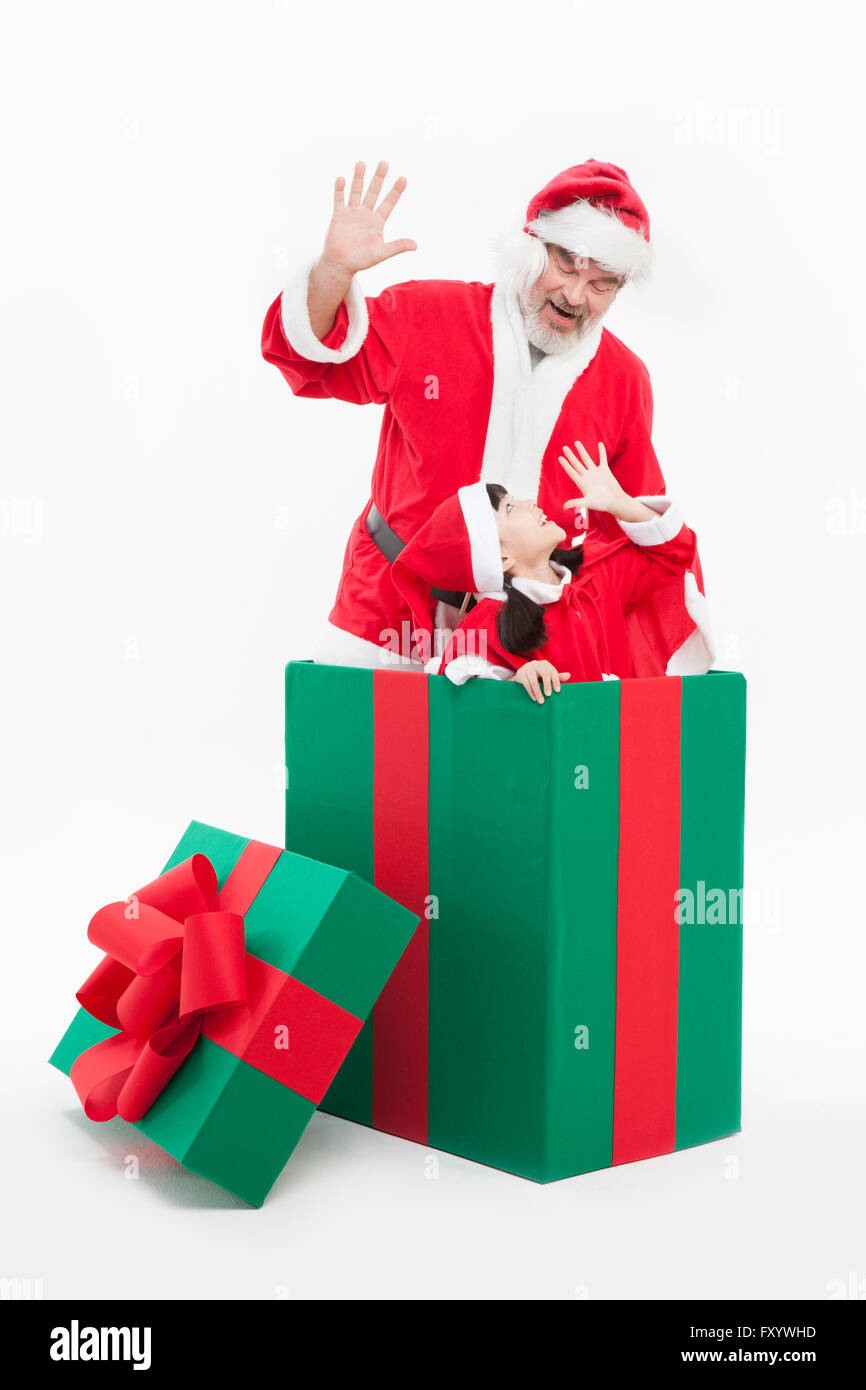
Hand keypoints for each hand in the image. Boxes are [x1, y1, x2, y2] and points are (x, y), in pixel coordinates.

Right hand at [321, 160, 417, 276]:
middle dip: (379, 178)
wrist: (340, 265)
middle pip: (373, 192)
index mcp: (377, 222)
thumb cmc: (361, 260)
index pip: (389, 203)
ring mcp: (352, 213)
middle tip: (384, 163)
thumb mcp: (381, 253)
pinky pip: (339, 200)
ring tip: (361, 164)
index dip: (396, 191)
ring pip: (356, 192)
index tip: (403, 178)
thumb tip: (415, 245)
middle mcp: (366, 214)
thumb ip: (397, 246)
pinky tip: (342, 179)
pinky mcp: (338, 216)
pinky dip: (340, 190)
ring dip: (359, 178)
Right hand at [512, 661, 570, 703]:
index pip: (552, 671)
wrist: (521, 676)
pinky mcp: (520, 673)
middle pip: (544, 673)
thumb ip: (557, 677)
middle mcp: (536, 664)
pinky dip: (531, 692)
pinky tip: (534, 698)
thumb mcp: (547, 677)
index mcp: (545, 664)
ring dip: (538, 692)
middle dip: (547, 685)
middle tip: (549, 695)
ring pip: (534, 680)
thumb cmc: (538, 677)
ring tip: (541, 701)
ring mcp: (527, 667)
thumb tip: (569, 675)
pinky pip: (526, 683)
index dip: (556, 681)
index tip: (557, 691)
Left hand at [557, 440, 624, 515]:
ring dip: (582, 451)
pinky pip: (602, 459)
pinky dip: (601, 451)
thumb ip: (576, 503)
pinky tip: (600, 444)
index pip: (571, 472)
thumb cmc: (602, 504)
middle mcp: (587, 477)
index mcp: (582, 483)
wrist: (615, 502)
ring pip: (587, 459)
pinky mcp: (605, 471)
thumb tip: (564, 507)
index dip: (565, 465)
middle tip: (564, 447)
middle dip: (570, 456)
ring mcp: (596, 473)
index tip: (560, 457)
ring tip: (576, 442)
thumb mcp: (588, 503)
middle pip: (576, 464)